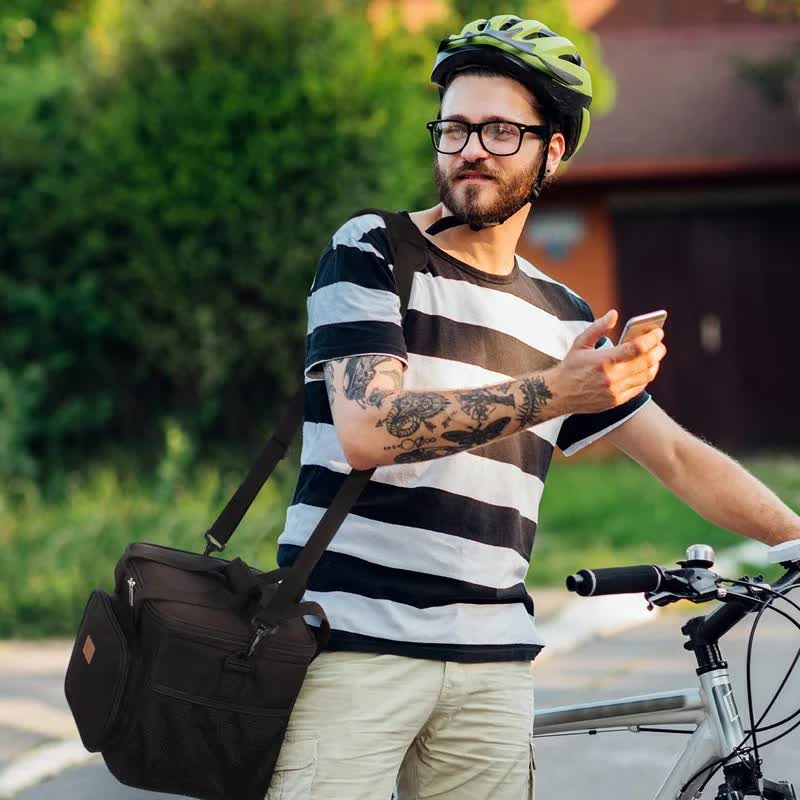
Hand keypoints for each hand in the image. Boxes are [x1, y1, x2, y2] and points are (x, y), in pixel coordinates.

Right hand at [548, 309, 666, 414]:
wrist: (559, 394)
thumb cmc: (571, 366)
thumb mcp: (580, 343)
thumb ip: (598, 327)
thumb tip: (614, 314)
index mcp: (602, 360)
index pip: (636, 348)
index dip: (651, 339)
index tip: (658, 331)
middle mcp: (611, 377)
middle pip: (646, 362)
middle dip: (658, 350)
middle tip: (660, 342)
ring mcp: (615, 391)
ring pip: (646, 375)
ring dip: (655, 363)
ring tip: (655, 354)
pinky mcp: (617, 400)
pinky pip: (639, 387)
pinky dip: (646, 376)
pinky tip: (646, 368)